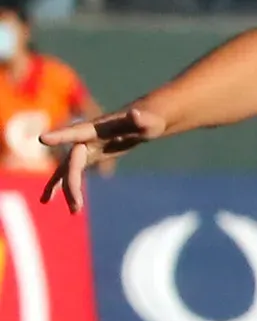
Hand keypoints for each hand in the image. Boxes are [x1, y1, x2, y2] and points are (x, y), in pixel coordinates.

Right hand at [41, 103, 161, 210]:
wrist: (143, 120)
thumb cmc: (148, 120)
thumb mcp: (149, 122)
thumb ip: (142, 119)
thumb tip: (136, 113)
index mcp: (97, 128)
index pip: (76, 132)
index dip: (61, 136)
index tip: (43, 139)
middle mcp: (85, 138)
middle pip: (72, 162)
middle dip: (71, 183)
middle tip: (77, 207)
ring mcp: (84, 147)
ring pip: (66, 169)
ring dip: (62, 188)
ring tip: (50, 204)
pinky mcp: (88, 156)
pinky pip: (70, 172)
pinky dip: (62, 184)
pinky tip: (47, 199)